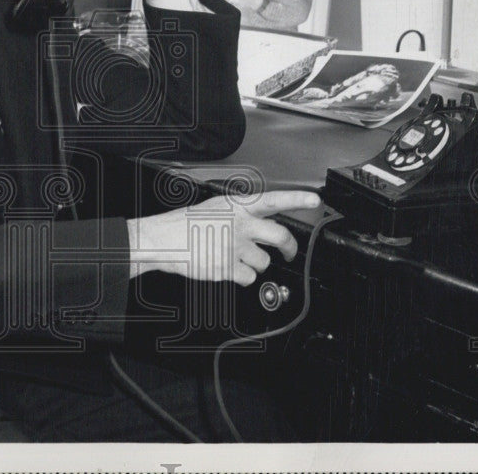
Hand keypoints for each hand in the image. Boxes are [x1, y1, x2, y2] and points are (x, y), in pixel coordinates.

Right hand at [127, 190, 320, 285]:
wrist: (163, 239)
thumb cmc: (186, 224)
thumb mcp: (216, 207)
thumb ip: (240, 214)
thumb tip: (260, 223)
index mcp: (237, 206)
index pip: (274, 200)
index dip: (297, 200)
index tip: (314, 201)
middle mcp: (240, 224)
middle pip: (280, 236)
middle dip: (290, 248)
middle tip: (289, 251)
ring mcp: (235, 246)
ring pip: (264, 262)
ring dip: (255, 264)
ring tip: (235, 258)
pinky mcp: (228, 267)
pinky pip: (249, 278)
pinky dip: (241, 277)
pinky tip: (228, 268)